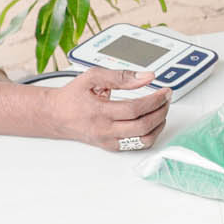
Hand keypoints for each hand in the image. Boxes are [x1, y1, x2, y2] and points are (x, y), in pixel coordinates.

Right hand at [51, 69, 169, 151]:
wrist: (56, 115)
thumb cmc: (73, 96)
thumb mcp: (93, 77)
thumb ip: (120, 76)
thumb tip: (146, 77)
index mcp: (99, 111)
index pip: (135, 108)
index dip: (155, 100)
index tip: (164, 92)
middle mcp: (105, 129)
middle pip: (143, 126)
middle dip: (161, 111)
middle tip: (167, 99)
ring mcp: (108, 140)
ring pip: (143, 140)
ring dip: (159, 125)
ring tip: (162, 111)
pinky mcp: (111, 147)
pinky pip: (136, 145)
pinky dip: (150, 134)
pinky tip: (152, 122)